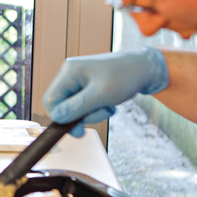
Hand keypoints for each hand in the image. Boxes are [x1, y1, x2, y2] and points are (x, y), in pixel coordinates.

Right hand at [43, 46, 167, 136]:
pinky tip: (109, 103)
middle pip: (62, 105)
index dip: (61, 117)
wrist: (146, 68)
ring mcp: (79, 80)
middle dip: (80, 115)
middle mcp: (70, 74)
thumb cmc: (125, 76)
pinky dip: (96, 109)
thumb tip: (57, 117)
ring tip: (108, 106)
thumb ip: (77, 107)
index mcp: (69, 72)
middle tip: (100, 114)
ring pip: (74, 107)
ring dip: (91, 113)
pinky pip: (84, 104)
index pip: (50, 100)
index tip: (78, 128)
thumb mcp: (101, 95)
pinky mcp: (88, 86)